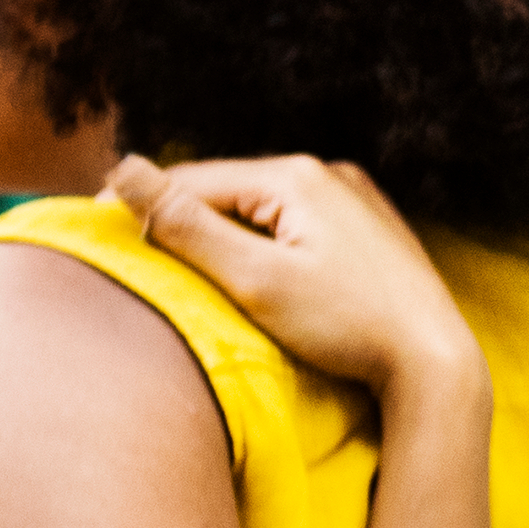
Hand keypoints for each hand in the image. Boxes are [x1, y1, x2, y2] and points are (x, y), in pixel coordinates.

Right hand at [113, 152, 481, 408]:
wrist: (435, 359)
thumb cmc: (345, 324)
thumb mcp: (253, 278)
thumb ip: (182, 224)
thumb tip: (120, 168)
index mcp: (297, 175)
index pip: (193, 181)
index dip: (140, 206)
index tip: (93, 233)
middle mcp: (328, 172)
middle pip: (228, 191)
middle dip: (182, 218)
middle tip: (136, 256)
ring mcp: (354, 197)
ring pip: (260, 206)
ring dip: (221, 230)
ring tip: (187, 266)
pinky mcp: (369, 226)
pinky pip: (294, 222)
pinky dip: (262, 241)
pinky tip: (253, 271)